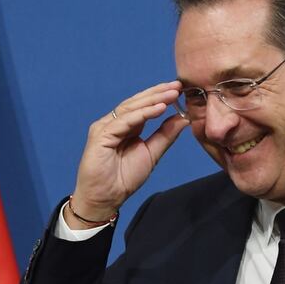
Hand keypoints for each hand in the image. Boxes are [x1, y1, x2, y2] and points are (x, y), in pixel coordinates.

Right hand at [67, 81, 187, 226]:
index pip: (144, 106)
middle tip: (177, 86)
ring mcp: (105, 127)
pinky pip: (124, 121)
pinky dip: (142, 114)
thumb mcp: (152, 153)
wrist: (106, 197)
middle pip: (137, 103)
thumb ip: (165, 135)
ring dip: (152, 100)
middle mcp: (114, 123)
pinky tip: (158, 109)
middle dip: (158, 93)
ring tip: (171, 94)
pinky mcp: (100, 135)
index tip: (179, 90)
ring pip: (130, 108)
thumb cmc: (124, 178)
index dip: (160, 97)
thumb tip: (183, 118)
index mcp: (126, 126)